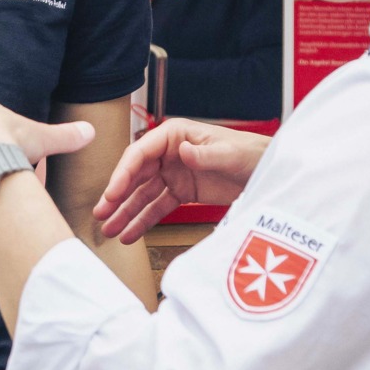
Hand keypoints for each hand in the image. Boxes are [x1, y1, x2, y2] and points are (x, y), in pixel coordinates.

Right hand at [94, 119, 269, 243]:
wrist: (268, 171)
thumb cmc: (251, 152)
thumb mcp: (230, 152)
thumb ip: (206, 154)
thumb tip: (184, 152)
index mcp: (176, 135)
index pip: (140, 154)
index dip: (123, 174)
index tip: (112, 193)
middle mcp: (169, 153)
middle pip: (135, 175)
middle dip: (117, 196)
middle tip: (101, 213)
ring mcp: (174, 174)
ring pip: (142, 195)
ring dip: (125, 212)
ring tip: (109, 230)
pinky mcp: (182, 192)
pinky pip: (157, 208)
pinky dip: (144, 221)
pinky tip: (130, 234)